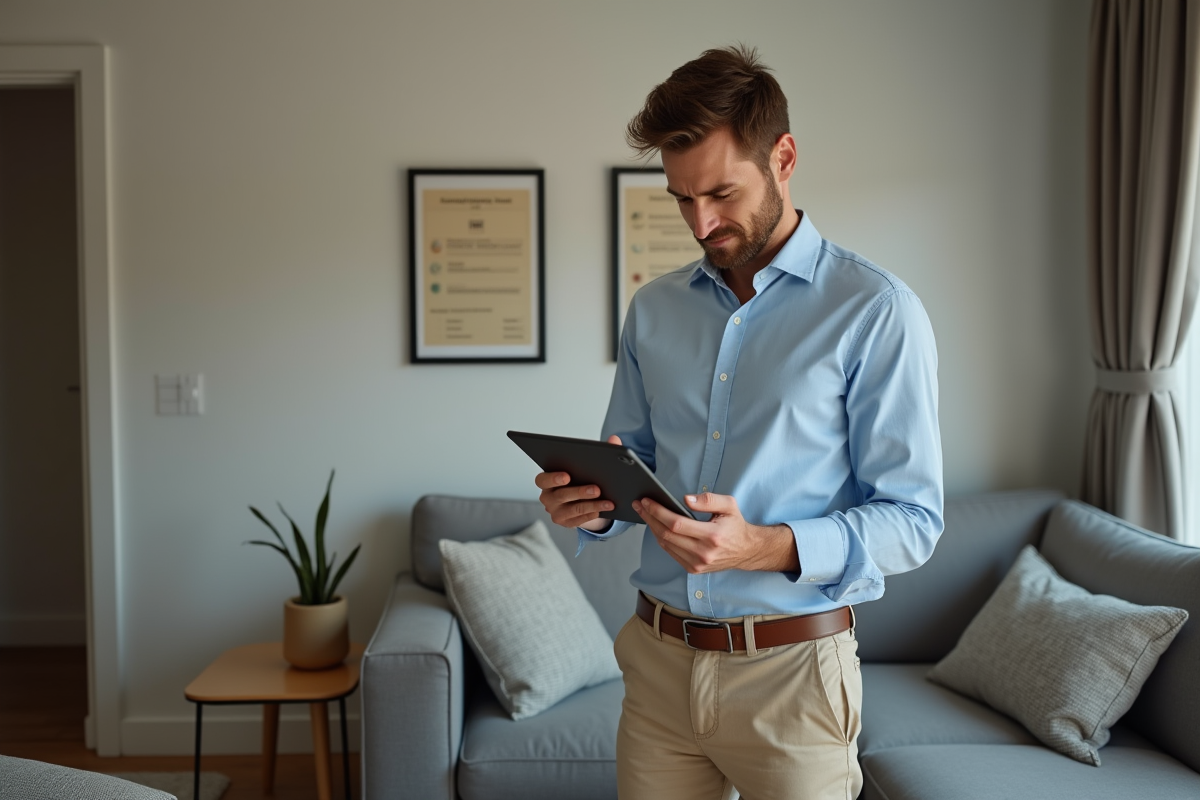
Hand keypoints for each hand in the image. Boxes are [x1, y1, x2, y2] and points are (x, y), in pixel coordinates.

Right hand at [534, 435, 622, 530]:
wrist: (582, 498)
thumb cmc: (582, 477)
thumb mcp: (587, 465)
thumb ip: (600, 450)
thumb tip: (615, 439)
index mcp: (547, 480)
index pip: (542, 479)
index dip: (553, 478)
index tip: (567, 476)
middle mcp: (547, 497)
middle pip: (561, 495)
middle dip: (580, 492)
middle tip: (597, 489)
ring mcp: (555, 511)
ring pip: (573, 509)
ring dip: (592, 505)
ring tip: (608, 502)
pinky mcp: (565, 522)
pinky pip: (579, 520)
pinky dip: (592, 514)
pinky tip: (603, 509)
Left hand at [633, 492, 799, 573]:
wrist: (746, 551)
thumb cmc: (735, 525)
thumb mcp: (729, 505)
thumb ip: (708, 500)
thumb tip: (685, 499)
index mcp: (712, 536)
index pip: (677, 523)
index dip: (658, 512)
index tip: (647, 501)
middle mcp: (703, 553)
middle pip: (667, 534)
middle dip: (650, 517)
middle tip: (639, 504)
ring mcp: (697, 564)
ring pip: (666, 544)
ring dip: (652, 528)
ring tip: (644, 513)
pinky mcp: (693, 569)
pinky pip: (670, 552)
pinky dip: (661, 538)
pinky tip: (656, 526)